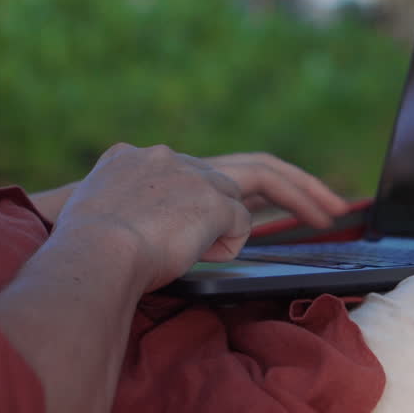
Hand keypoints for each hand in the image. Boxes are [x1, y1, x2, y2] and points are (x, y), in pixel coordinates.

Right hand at [31, 153, 349, 228]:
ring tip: (333, 212)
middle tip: (326, 201)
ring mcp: (191, 173)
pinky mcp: (212, 197)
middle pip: (244, 163)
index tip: (254, 202)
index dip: (231, 186)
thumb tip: (144, 242)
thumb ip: (127, 219)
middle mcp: (166, 158)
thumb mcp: (97, 225)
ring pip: (259, 179)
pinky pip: (237, 227)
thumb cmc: (81, 254)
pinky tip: (208, 255)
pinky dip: (227, 245)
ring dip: (300, 196)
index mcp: (131, 159)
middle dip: (291, 181)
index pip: (196, 169)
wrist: (91, 252)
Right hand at [54, 143, 251, 293]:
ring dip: (216, 224)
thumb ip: (110, 202)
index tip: (156, 223)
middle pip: (200, 176)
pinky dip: (228, 245)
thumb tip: (118, 223)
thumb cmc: (84, 245)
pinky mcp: (213, 203)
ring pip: (226, 195)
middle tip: (180, 239)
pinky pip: (240, 222)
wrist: (96, 251)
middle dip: (200, 206)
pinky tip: (203, 258)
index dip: (167, 197)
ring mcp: (190, 177)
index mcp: (125, 156)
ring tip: (192, 252)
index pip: (162, 167)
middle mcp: (160, 158)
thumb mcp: (87, 208)